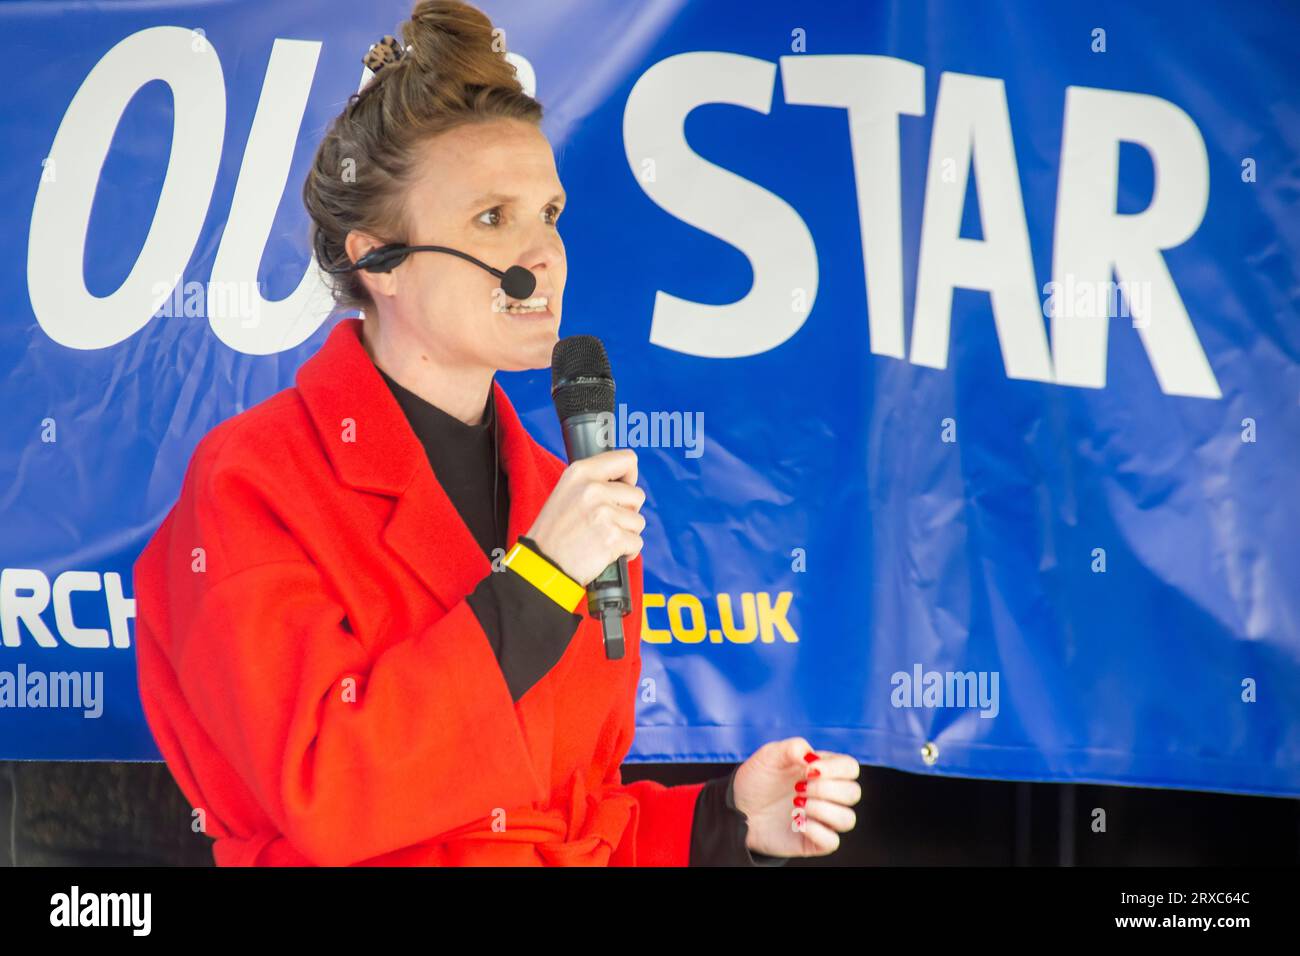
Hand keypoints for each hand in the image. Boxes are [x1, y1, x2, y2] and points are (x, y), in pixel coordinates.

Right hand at [525, 449, 645, 585]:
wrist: (543, 565)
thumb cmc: (554, 533)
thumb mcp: (566, 492)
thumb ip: (594, 482)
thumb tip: (627, 481)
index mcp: (581, 472)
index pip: (627, 459)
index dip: (630, 478)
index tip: (621, 490)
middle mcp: (593, 489)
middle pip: (637, 495)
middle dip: (627, 512)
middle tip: (604, 523)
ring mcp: (603, 513)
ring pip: (638, 521)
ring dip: (625, 533)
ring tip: (601, 539)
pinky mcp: (612, 537)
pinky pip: (636, 542)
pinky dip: (626, 552)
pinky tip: (606, 553)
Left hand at [732, 737, 860, 857]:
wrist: (736, 808)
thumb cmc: (756, 780)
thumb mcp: (769, 755)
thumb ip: (793, 747)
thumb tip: (812, 757)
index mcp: (822, 770)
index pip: (850, 767)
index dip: (836, 768)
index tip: (809, 769)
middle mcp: (827, 795)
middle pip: (853, 792)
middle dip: (826, 789)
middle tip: (798, 788)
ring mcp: (822, 819)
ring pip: (848, 819)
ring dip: (823, 810)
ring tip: (797, 805)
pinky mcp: (814, 841)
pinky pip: (832, 841)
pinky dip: (816, 831)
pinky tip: (796, 822)